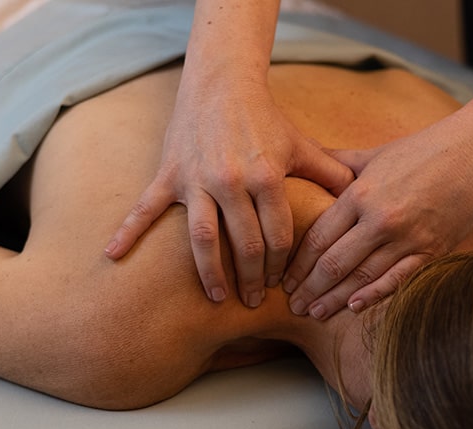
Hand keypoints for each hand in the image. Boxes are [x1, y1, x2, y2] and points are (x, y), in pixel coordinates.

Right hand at [105, 76, 351, 307]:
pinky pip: (145, 209)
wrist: (221, 83)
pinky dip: (127, 232)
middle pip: (244, 245)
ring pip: (202, 239)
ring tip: (218, 299)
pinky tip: (111, 257)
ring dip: (210, 274)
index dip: (281, 266)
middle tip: (253, 302)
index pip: (277, 236)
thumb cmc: (265, 119)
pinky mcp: (169, 175)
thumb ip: (332, 174)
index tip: (281, 285)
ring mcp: (196, 180)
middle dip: (252, 279)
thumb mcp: (302, 146)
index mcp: (266, 176)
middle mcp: (231, 181)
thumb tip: (361, 199)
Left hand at [283, 120, 472, 319]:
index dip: (298, 263)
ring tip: (315, 312)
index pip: (319, 238)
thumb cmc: (420, 151)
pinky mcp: (432, 250)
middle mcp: (380, 219)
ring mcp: (407, 237)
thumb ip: (335, 163)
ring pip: (362, 277)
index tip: (285, 279)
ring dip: (334, 298)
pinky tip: (353, 308)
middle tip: (294, 304)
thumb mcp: (371, 155)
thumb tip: (301, 156)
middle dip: (310, 288)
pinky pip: (398, 279)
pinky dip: (374, 296)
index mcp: (360, 194)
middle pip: (334, 263)